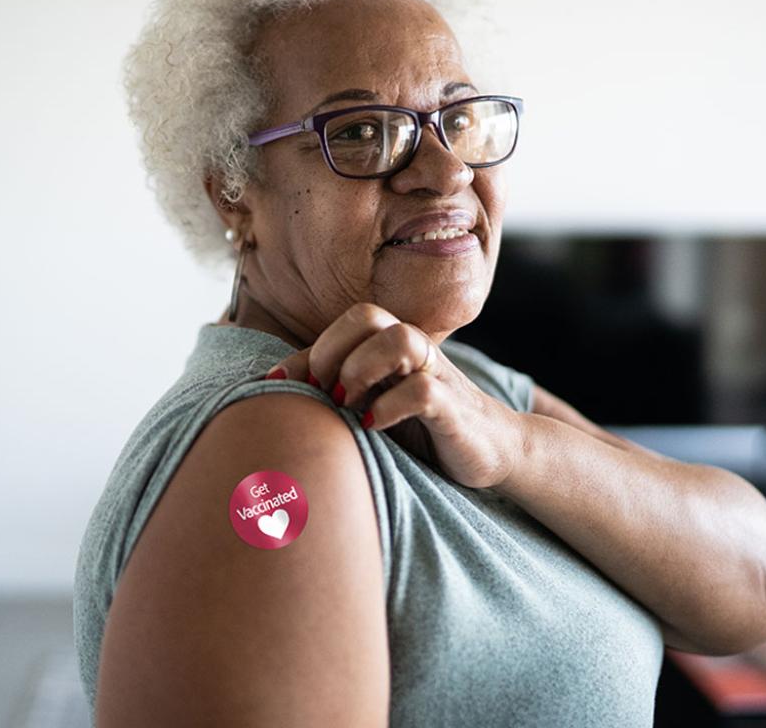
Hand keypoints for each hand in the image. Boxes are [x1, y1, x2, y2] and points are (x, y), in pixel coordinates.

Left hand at [262, 302, 522, 489]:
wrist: (491, 449)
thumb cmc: (422, 426)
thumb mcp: (373, 405)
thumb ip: (334, 392)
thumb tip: (274, 388)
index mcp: (390, 345)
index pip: (343, 325)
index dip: (305, 353)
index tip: (276, 385)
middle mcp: (413, 350)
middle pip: (368, 315)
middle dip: (333, 350)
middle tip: (324, 392)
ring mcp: (437, 374)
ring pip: (400, 339)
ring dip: (362, 369)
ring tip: (348, 405)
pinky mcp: (455, 407)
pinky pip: (423, 389)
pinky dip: (390, 406)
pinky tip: (372, 426)